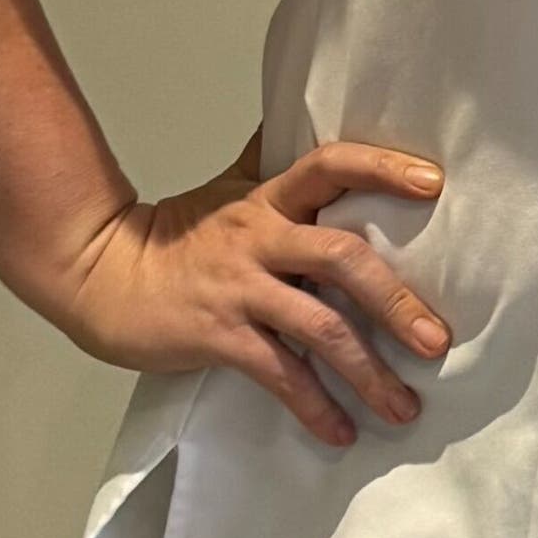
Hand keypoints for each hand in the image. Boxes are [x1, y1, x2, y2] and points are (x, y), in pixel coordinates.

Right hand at [50, 138, 454, 447]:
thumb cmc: (175, 234)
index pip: (331, 166)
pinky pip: (278, 373)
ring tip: (405, 406)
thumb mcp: (228, 188)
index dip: (382, 168)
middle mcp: (261, 238)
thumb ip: (272, 160)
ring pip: (319, 327)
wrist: (99, 275)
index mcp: (270, 199)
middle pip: (343, 258)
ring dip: (368, 371)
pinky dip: (314, 405)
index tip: (435, 182)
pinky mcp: (219, 336)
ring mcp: (241, 289)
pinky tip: (342, 431)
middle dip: (397, 301)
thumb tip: (305, 107)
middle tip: (438, 340)